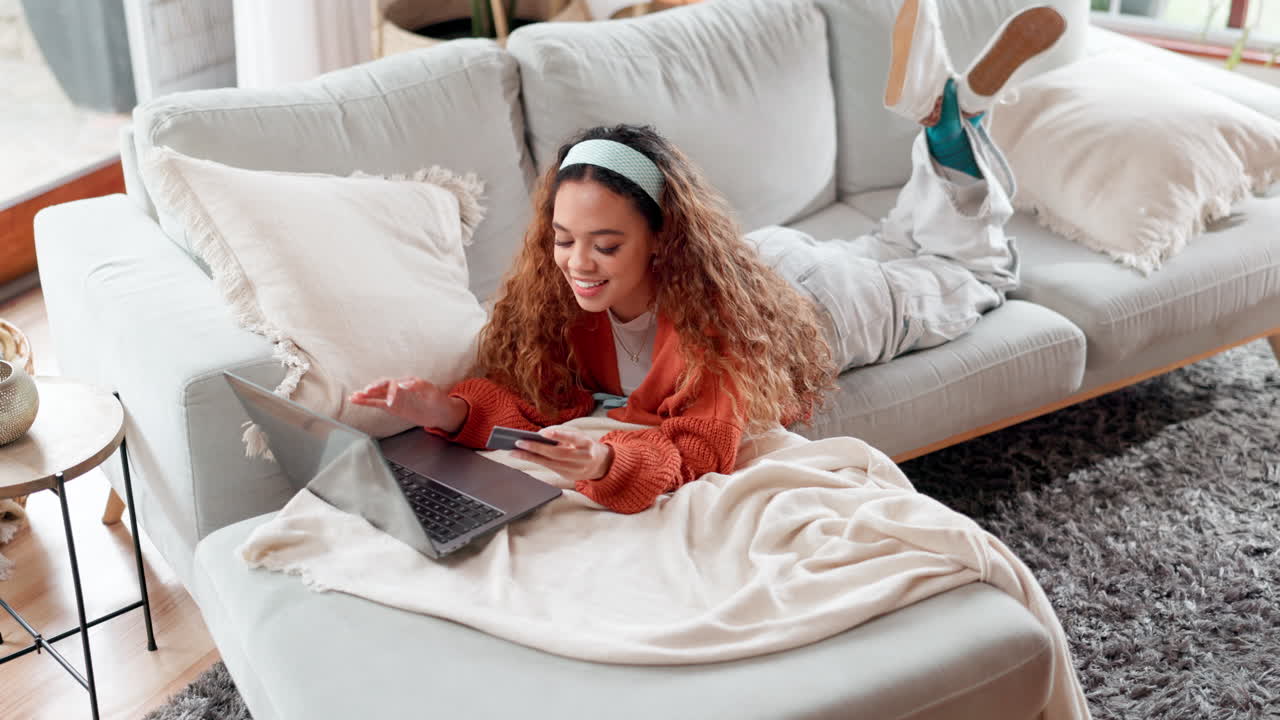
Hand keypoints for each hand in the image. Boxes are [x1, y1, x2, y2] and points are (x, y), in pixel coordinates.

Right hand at [349, 377, 465, 431]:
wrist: (440, 412)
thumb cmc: (438, 399)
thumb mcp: (432, 392)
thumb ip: (418, 386)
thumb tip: (402, 383)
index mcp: (407, 381)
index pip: (394, 383)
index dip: (390, 391)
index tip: (391, 402)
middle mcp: (398, 387)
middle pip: (382, 386)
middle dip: (373, 389)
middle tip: (365, 392)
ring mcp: (394, 397)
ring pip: (377, 395)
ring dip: (365, 395)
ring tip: (353, 396)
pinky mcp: (392, 407)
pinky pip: (377, 403)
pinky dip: (367, 402)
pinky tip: (356, 401)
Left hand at [511, 427, 612, 482]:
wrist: (600, 463)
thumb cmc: (584, 445)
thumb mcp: (579, 436)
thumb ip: (563, 434)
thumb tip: (540, 436)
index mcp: (586, 444)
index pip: (572, 438)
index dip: (558, 435)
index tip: (542, 433)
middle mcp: (582, 458)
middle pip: (557, 454)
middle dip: (536, 448)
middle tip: (519, 442)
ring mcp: (575, 469)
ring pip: (550, 463)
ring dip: (530, 457)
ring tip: (514, 451)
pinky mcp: (568, 476)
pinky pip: (549, 468)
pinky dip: (535, 461)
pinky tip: (523, 456)